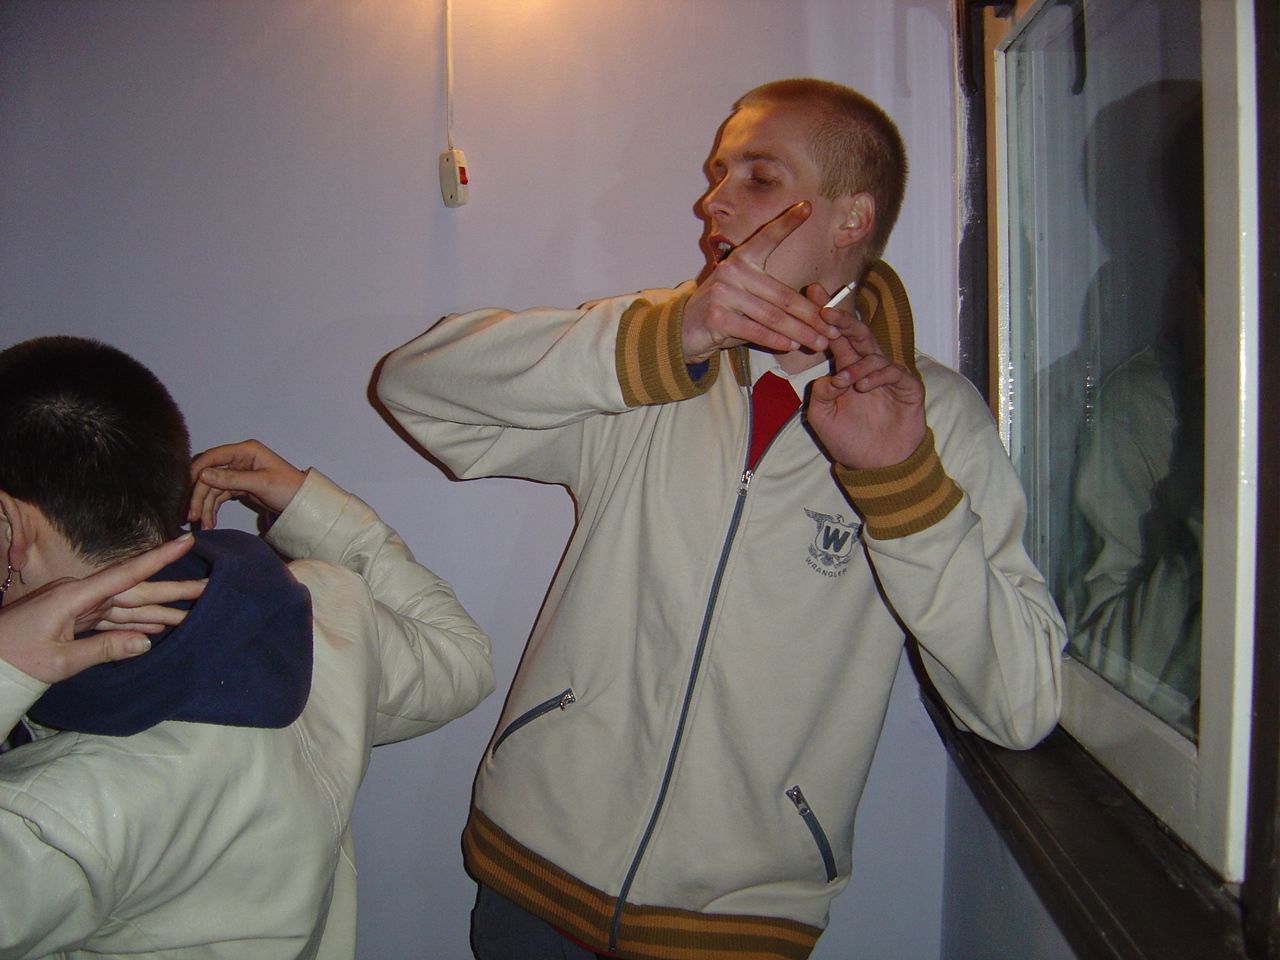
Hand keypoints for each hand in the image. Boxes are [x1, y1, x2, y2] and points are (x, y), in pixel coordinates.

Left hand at [0, 535, 204, 682]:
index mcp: (75, 595)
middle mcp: (79, 595)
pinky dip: (133, 624)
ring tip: (191, 612)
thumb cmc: (13, 659)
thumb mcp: (60, 661)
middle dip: (172, 590)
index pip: (127, 574)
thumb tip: (147, 641)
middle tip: (206, 586)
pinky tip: (156, 627)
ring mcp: (76, 607)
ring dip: (158, 611)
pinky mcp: (73, 619)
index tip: (186, 542)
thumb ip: (105, 649)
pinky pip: (111, 619)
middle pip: (134, 591)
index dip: (159, 558)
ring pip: (126, 606)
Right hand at [188, 440, 305, 529]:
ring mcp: (237, 473)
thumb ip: (232, 479)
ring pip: (212, 488)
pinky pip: (219, 497)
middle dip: (199, 495)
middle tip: (192, 515)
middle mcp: (239, 459)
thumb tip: (202, 475)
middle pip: (209, 475)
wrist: (302, 504)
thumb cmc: (289, 488)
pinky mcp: (238, 487)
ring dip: (204, 506)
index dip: (197, 471)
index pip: (214, 457)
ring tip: (203, 525)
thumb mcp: (261, 483)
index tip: (186, 488)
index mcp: (246, 451)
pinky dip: (212, 509)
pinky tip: (209, 522)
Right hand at [681, 203, 840, 362]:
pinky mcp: (716, 316)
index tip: (806, 206)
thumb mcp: (749, 297)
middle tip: (833, 328)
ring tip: (819, 341)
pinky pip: (754, 329)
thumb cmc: (726, 312)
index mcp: (743, 259)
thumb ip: (776, 300)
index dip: (787, 222)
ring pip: (772, 316)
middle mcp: (732, 270)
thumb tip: (817, 313)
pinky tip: (790, 346)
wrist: (686, 329)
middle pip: (782, 295)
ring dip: (799, 332)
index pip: (767, 238)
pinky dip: (774, 340)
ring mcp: (723, 292)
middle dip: (811, 316)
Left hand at [805, 287, 925, 469]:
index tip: (810, 296)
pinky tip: (863, 387)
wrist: (877, 466)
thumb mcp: (822, 419)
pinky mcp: (908, 387)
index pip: (836, 338)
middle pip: (857, 334)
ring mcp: (889, 376)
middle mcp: (867, 367)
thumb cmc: (849, 440)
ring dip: (856, 364)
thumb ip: (819, 395)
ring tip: (844, 381)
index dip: (824, 317)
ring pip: (873, 353)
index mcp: (847, 370)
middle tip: (825, 310)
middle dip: (842, 319)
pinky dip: (876, 376)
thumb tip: (828, 377)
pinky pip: (893, 372)